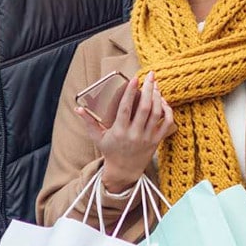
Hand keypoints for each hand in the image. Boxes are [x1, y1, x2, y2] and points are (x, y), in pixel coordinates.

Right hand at [74, 72, 174, 192]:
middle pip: (145, 108)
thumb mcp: (97, 137)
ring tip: (156, 85)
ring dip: (158, 97)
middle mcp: (134, 134)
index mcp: (119, 131)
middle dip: (149, 89)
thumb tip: (78, 109)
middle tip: (151, 75)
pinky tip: (162, 101)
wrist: (124, 170)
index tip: (135, 78)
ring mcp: (147, 138)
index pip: (126, 108)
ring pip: (156, 113)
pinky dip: (167, 110)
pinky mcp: (157, 140)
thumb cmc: (110, 151)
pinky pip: (167, 123)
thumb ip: (89, 122)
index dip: (130, 92)